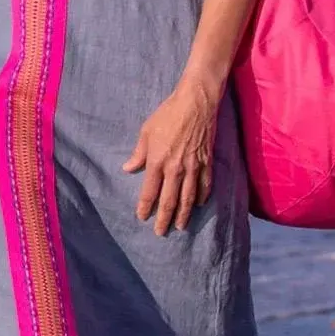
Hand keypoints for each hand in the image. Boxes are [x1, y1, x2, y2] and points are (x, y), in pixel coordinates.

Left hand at [123, 80, 218, 235]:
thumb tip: (128, 168)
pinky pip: (205, 185)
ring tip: (181, 226)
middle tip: (161, 232)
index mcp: (157, 162)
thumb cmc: (168, 114)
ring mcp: (193, 167)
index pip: (150, 192)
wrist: (195, 102)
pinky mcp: (206, 162)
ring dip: (184, 214)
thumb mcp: (146, 131)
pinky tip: (198, 205)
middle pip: (169, 200)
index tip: (142, 218)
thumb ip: (138, 153)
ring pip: (188, 198)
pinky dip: (202, 197)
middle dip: (164, 219)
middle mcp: (175, 169)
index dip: (146, 207)